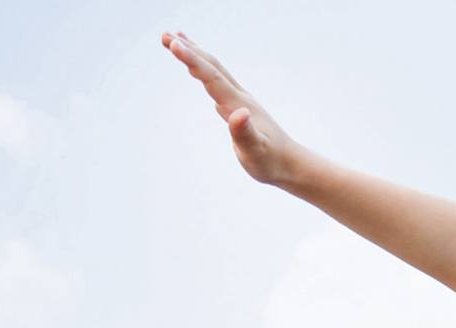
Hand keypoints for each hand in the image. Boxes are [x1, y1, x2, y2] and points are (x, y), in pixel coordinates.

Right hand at [161, 32, 308, 187]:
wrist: (290, 164)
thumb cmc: (271, 161)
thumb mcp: (255, 150)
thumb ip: (246, 132)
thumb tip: (239, 112)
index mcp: (238, 104)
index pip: (211, 77)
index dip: (192, 60)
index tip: (173, 43)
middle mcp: (239, 97)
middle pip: (211, 66)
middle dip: (188, 50)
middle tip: (165, 35)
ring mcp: (239, 101)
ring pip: (214, 71)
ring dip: (195, 55)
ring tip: (177, 40)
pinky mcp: (238, 108)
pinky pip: (217, 83)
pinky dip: (204, 72)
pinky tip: (199, 72)